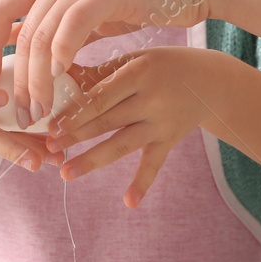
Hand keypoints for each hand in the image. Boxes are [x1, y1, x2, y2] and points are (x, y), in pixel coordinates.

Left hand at [0, 0, 234, 132]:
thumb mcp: (97, 4)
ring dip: (38, 81)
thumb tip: (40, 54)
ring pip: (41, 36)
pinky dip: (61, 58)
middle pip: (20, 32)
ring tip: (40, 112)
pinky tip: (64, 82)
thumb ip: (66, 22)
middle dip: (17, 78)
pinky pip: (70, 29)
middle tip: (21, 113)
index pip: (0, 10)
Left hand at [44, 46, 236, 207]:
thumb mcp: (136, 59)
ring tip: (66, 174)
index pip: (101, 95)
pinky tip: (129, 202)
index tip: (51, 125)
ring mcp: (162, 123)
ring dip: (93, 160)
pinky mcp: (170, 140)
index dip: (75, 111)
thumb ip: (101, 71)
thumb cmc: (164, 65)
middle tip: (48, 148)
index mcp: (140, 72)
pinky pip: (154, 164)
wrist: (212, 82)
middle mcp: (152, 99)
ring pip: (122, 144)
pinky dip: (143, 183)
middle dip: (75, 136)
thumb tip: (58, 75)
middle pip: (107, 121)